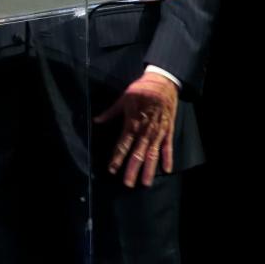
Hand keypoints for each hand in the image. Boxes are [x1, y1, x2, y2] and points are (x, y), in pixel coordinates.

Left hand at [93, 72, 177, 186]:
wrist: (162, 82)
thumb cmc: (141, 89)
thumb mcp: (123, 99)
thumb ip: (111, 112)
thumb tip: (96, 120)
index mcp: (132, 123)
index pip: (123, 145)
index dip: (117, 158)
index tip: (112, 170)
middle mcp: (145, 131)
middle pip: (137, 153)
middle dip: (132, 169)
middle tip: (127, 183)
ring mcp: (158, 132)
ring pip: (152, 154)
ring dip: (148, 169)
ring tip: (145, 182)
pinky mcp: (168, 130)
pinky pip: (168, 146)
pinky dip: (168, 158)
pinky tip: (167, 170)